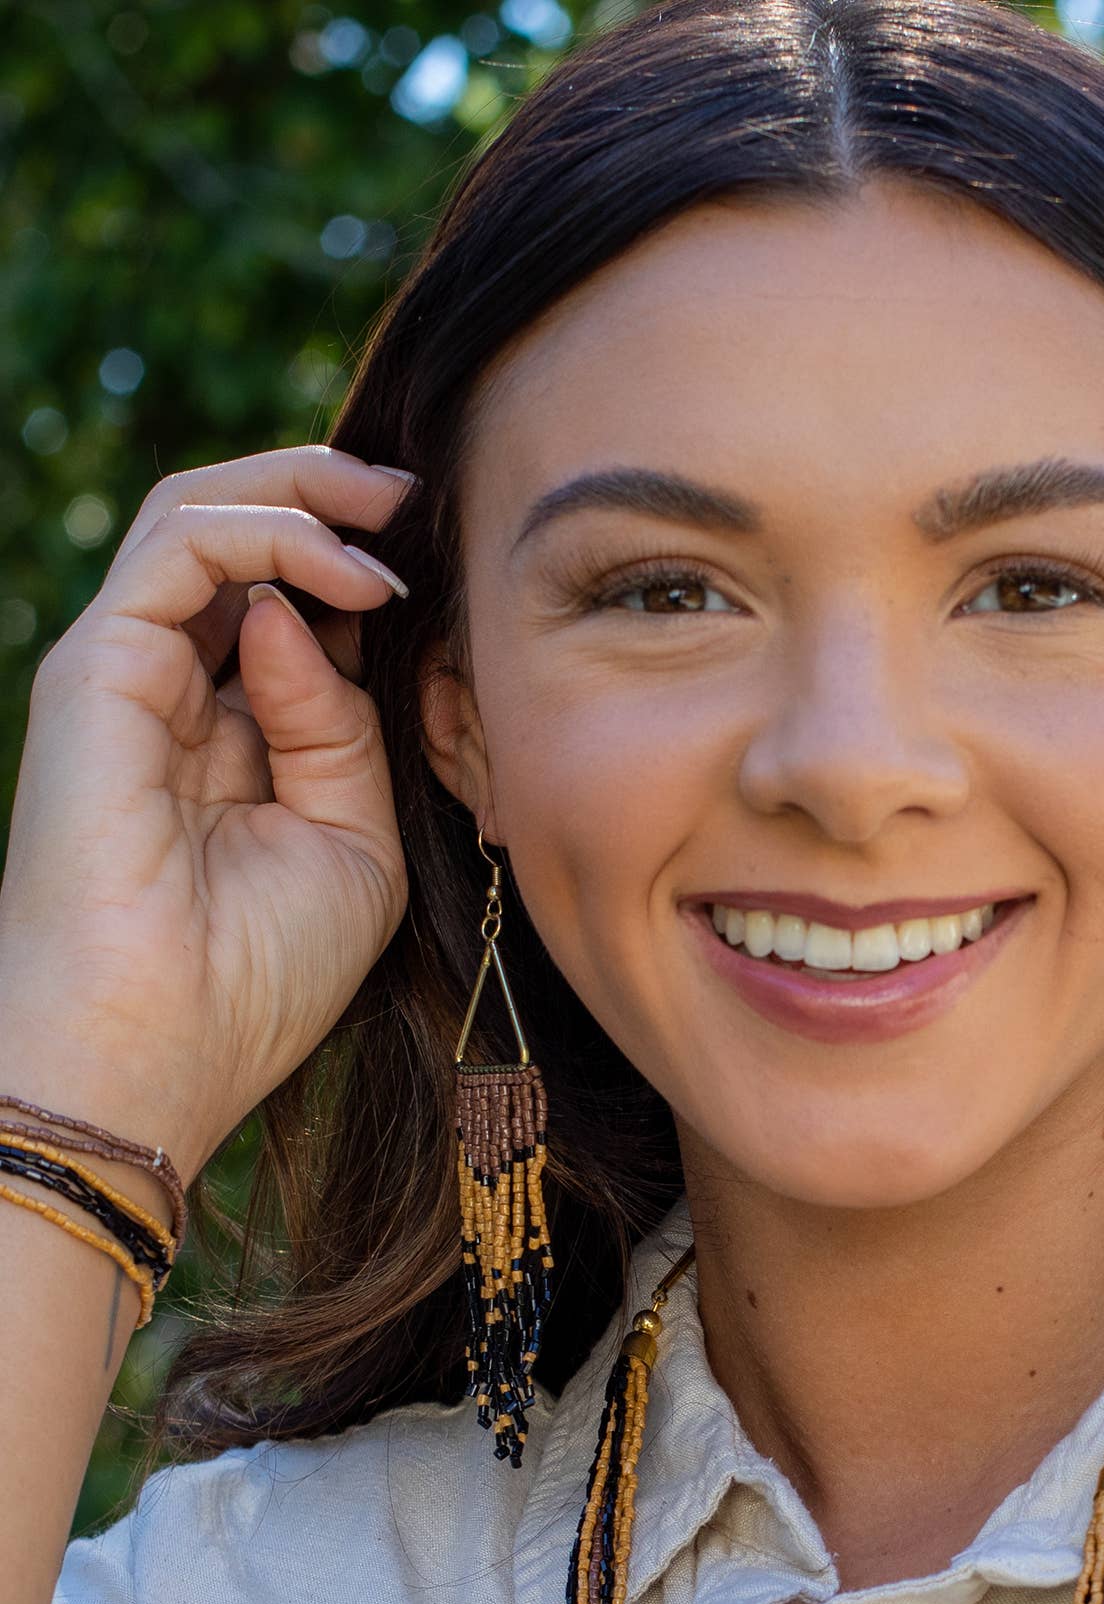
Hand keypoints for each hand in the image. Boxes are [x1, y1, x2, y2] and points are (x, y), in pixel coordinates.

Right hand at [0, 446, 415, 1177]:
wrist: (162, 1051)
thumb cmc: (259, 974)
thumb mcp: (353, 841)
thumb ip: (345, 727)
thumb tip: (307, 617)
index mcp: (237, 735)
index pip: (294, 605)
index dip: (366, 565)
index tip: (449, 557)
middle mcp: (177, 693)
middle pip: (242, 538)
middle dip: (334, 497)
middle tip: (419, 496)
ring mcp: (129, 673)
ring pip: (202, 514)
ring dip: (308, 494)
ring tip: (395, 519)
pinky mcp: (96, 668)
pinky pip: (178, 544)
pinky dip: (272, 533)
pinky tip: (353, 575)